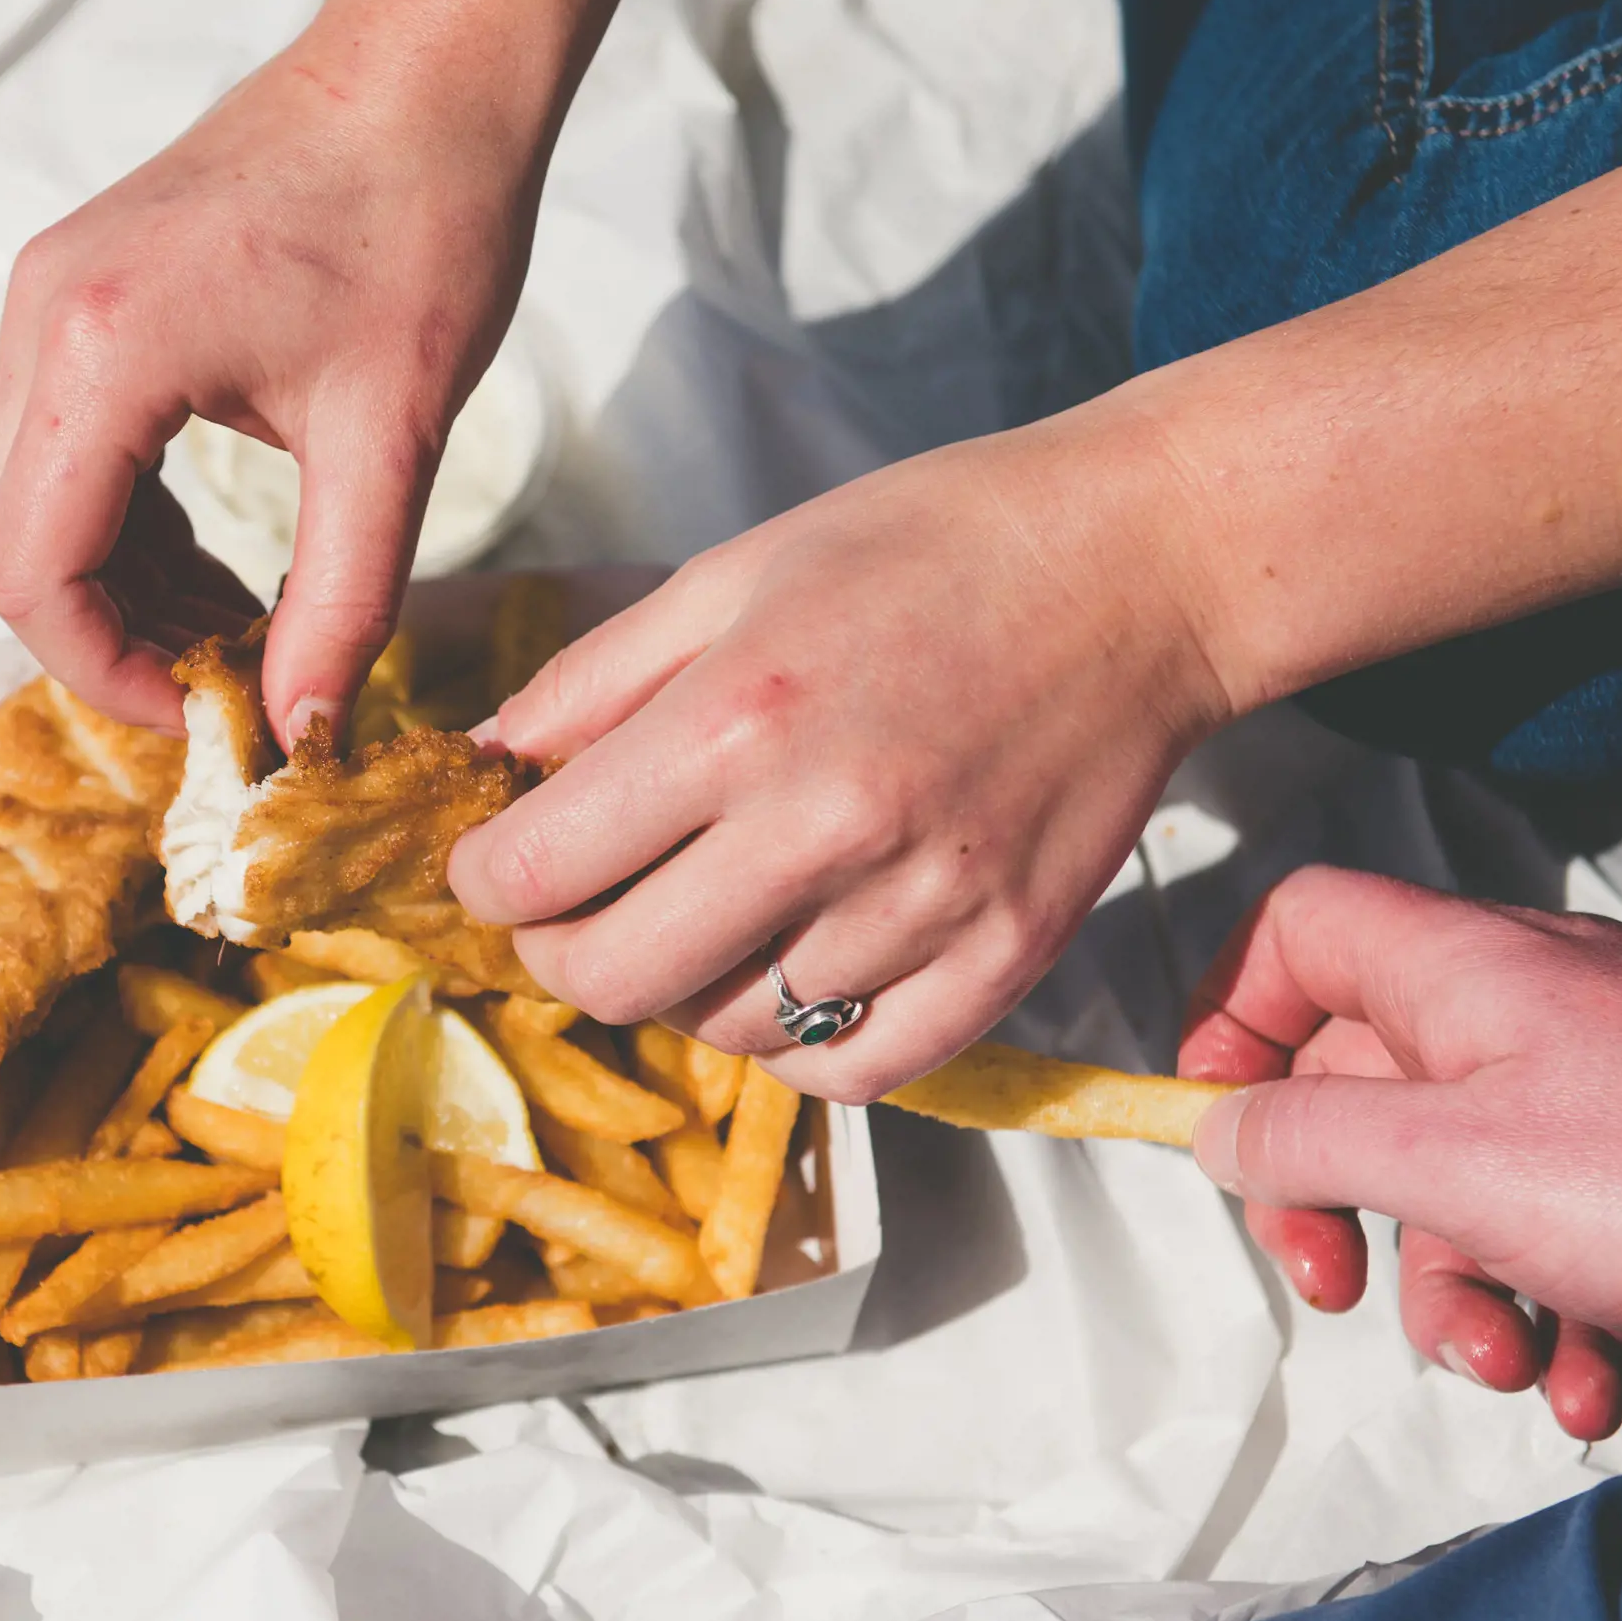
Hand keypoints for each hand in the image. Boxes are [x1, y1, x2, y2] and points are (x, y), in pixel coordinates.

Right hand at [0, 41, 539, 736]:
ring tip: (237, 630)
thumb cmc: (422, 225)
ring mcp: (50, 298)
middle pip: (7, 543)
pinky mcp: (80, 293)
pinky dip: (124, 523)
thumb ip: (339, 602)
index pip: (32, 571)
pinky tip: (219, 561)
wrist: (427, 72)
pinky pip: (61, 447)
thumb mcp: (392, 440)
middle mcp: (43, 318)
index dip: (102, 672)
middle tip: (221, 686)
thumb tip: (302, 734)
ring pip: (27, 500)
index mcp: (101, 351)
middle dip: (103, 638)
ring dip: (115, 586)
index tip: (202, 717)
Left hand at [445, 411, 1234, 1098]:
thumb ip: (591, 680)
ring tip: (713, 910)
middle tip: (578, 910)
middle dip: (563, 953)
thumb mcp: (731, 572)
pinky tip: (796, 968)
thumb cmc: (932, 548)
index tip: (496, 865)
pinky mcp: (1003, 960)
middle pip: (615, 981)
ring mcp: (924, 907)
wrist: (1138, 569)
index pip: (537, 874)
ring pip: (729, 1031)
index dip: (486, 883)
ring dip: (690, 986)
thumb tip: (483, 764)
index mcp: (739, 717)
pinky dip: (799, 1044)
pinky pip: (852, 1073)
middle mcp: (826, 826)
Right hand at [1180, 867, 1621, 1438]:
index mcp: (1455, 972)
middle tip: (1341, 1288)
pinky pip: (1559, 1230)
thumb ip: (1313, 1142)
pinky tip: (1594, 1384)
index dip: (1233, 1019)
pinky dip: (1557, 1311)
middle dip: (1343, 1210)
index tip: (1224, 1134)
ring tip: (1514, 1367)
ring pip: (1460, 1182)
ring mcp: (1596, 1086)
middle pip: (1360, 1084)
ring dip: (1460, 1293)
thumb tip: (1218, 1132)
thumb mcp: (1457, 1164)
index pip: (1296, 933)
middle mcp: (1518, 1011)